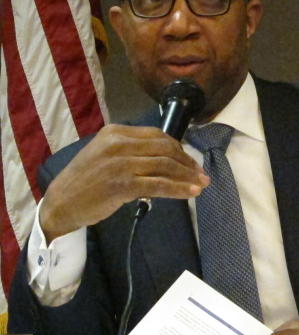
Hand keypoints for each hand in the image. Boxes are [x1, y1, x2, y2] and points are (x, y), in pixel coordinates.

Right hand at [39, 123, 208, 240]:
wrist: (61, 202)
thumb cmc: (86, 180)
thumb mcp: (106, 155)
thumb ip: (133, 151)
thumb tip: (169, 158)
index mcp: (115, 132)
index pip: (157, 135)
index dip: (179, 148)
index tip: (190, 160)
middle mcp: (118, 144)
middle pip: (165, 149)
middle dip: (187, 162)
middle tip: (200, 174)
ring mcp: (119, 164)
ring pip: (164, 166)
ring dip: (187, 176)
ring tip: (201, 184)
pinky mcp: (122, 184)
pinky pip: (158, 185)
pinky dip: (178, 189)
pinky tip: (191, 193)